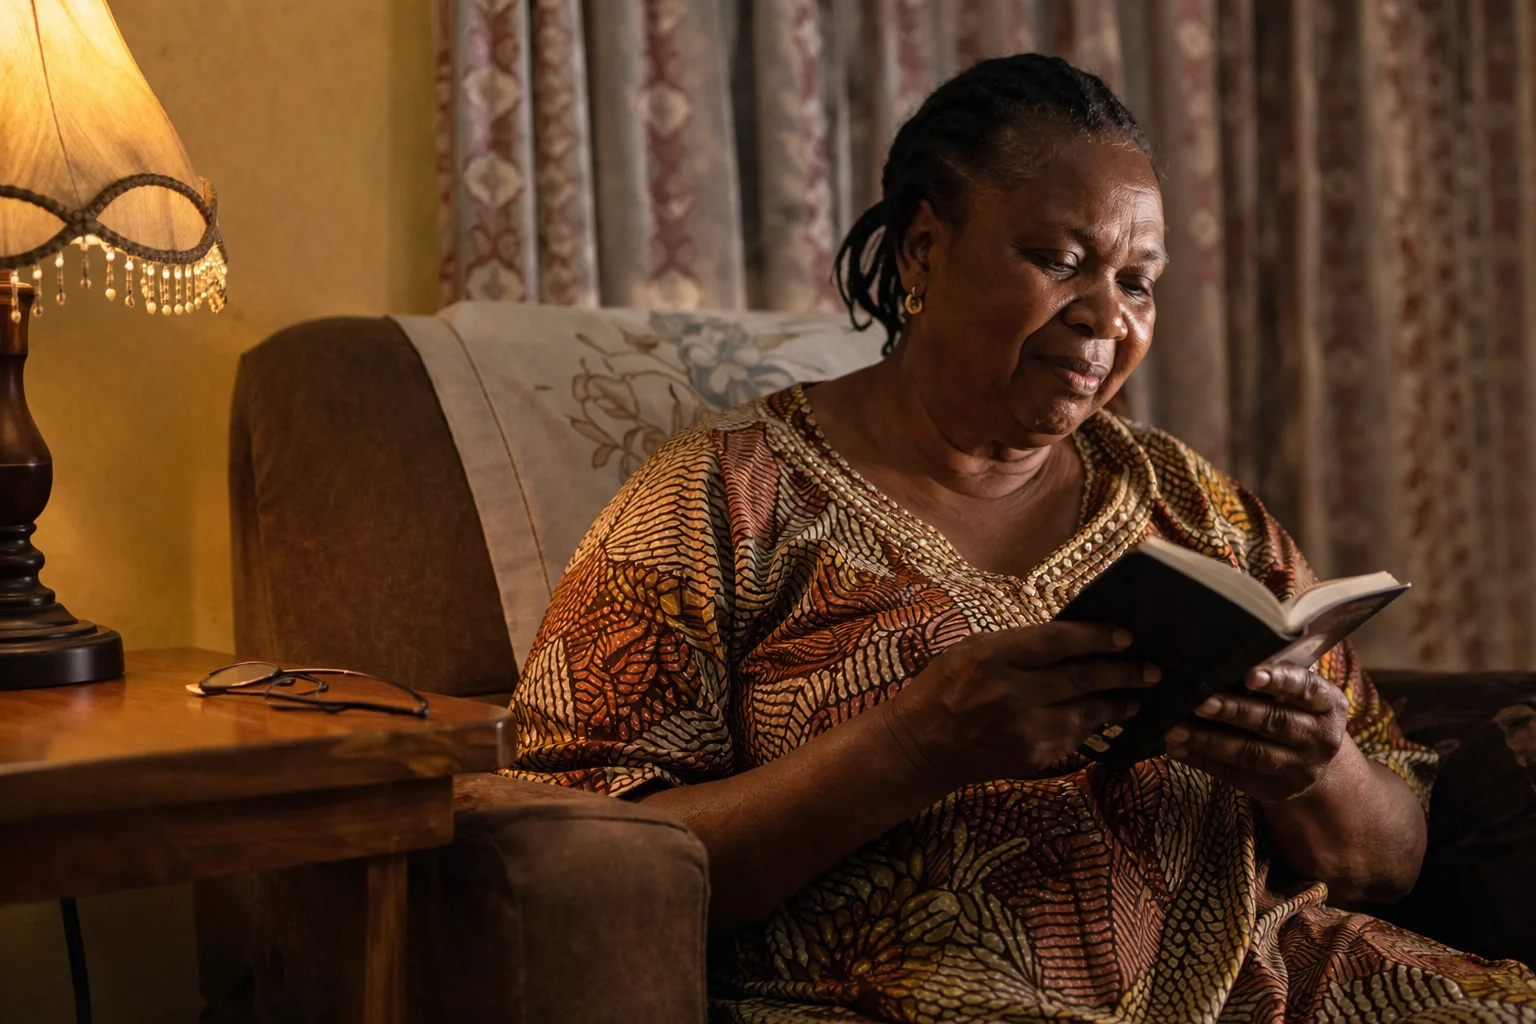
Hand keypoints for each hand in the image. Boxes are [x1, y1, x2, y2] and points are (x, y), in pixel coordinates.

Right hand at [880, 623, 1160, 788]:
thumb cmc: (943, 688)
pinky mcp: (1032, 756)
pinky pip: (1074, 738)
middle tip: (1151, 668)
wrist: (920, 745)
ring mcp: (1024, 729)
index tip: (1126, 635)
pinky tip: (1107, 717)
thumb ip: (1018, 646)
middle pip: (1082, 678)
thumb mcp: (972, 651)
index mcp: (993, 657)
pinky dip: (1093, 725)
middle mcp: (1011, 693)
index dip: (1097, 637)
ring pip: (1086, 713)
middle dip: (1123, 672)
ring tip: (1138, 695)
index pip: (1057, 641)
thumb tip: (1071, 638)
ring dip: (1118, 704)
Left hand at [1163, 664, 1349, 802]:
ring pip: (1252, 753)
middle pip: (1274, 722)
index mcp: (1330, 705)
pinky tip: (1177, 748)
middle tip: (1199, 701)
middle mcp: (1322, 739)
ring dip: (1209, 740)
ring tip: (1176, 728)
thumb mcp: (1296, 692)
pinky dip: (1203, 761)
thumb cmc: (1292, 709)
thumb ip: (1272, 676)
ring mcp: (1303, 769)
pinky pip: (1237, 776)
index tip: (1249, 674)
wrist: (1312, 760)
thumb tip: (1220, 657)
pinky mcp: (1279, 791)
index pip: (1306, 688)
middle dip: (1233, 711)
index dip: (1279, 680)